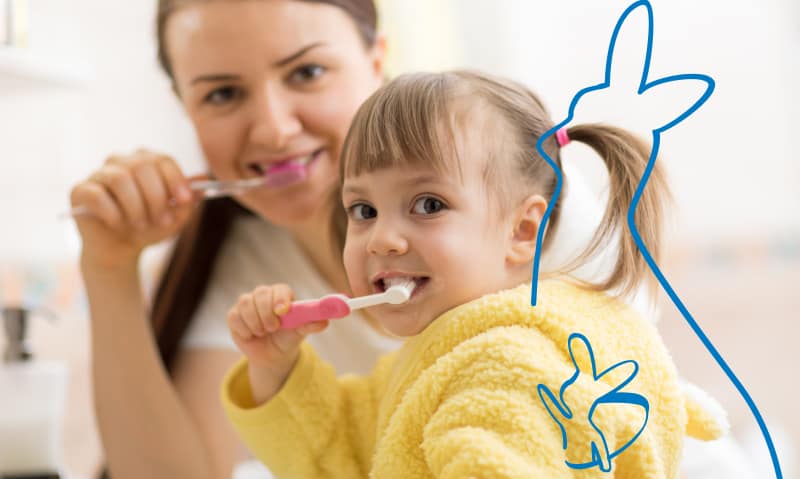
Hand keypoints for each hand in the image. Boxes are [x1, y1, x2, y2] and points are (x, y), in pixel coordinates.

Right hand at [70, 149, 198, 269]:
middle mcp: (121, 162)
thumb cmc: (149, 227)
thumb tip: (205, 180)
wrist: (121, 249)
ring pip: (120, 178)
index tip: (183, 201)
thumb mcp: (175, 216)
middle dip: (156, 197)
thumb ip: (189, 199)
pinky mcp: (80, 190)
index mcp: (146, 161)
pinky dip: (112, 212)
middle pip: (142, 166)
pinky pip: (97, 194)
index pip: (162, 159)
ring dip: (135, 206)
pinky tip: (118, 224)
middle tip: (161, 220)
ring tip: (140, 224)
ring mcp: (98, 174)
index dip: (175, 179)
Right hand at [227, 284, 328, 402]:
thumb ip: (310, 325)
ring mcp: (247, 304)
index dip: (281, 298)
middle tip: (273, 328)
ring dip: (255, 322)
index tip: (283, 311)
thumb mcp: (300, 332)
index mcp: (282, 295)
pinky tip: (252, 335)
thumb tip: (324, 322)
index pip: (280, 289)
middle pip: (260, 293)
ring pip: (245, 303)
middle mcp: (264, 295)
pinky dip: (244, 329)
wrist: (271, 355)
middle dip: (266, 312)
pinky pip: (234, 317)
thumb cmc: (288, 338)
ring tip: (263, 332)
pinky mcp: (234, 315)